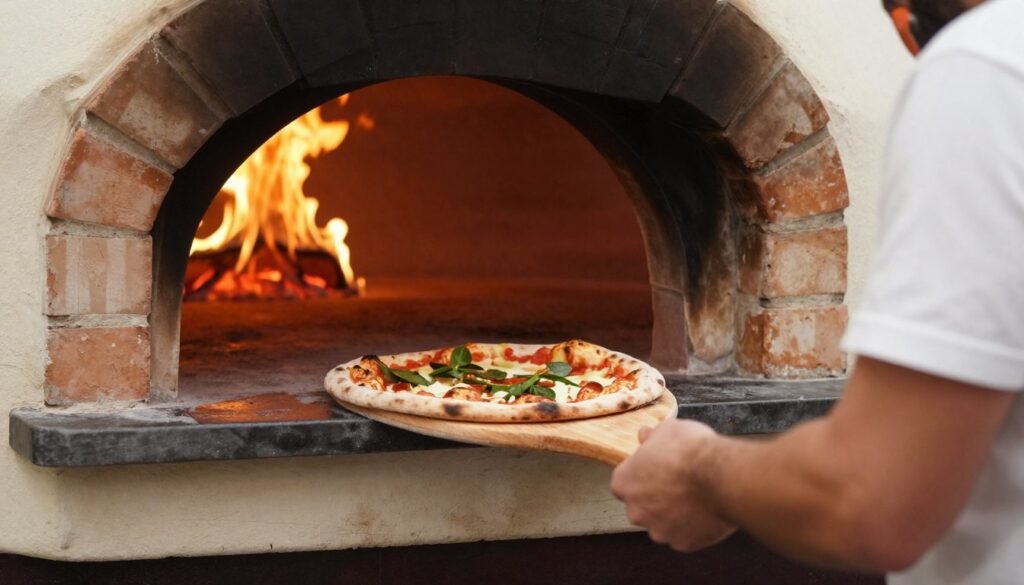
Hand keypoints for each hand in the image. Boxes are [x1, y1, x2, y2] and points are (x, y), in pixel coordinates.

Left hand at [611, 420, 736, 551]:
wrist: (721, 476)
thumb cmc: (691, 451)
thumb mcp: (667, 430)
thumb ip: (652, 436)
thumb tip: (645, 435)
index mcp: (624, 483)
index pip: (625, 481)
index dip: (643, 473)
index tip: (658, 467)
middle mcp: (636, 511)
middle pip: (641, 506)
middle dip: (656, 497)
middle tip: (678, 482)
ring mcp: (659, 530)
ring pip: (662, 524)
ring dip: (673, 514)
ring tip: (695, 496)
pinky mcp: (683, 543)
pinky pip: (684, 535)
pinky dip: (692, 526)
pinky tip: (705, 510)